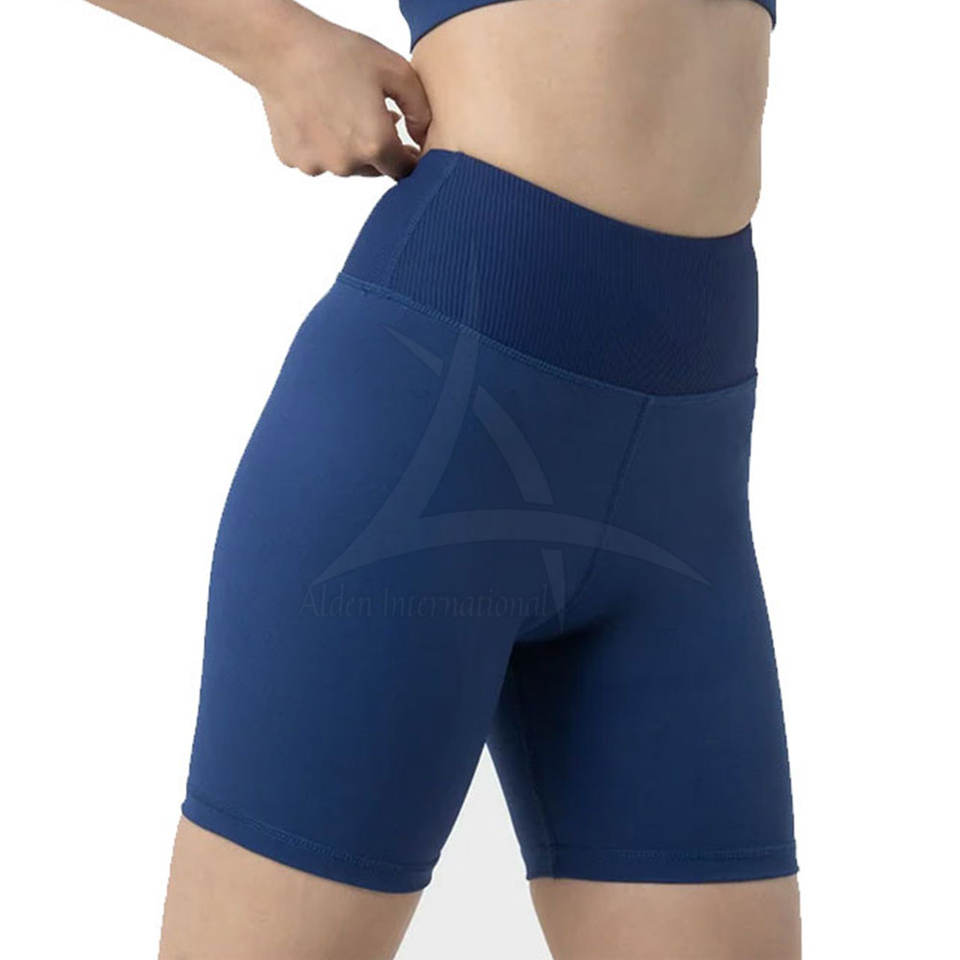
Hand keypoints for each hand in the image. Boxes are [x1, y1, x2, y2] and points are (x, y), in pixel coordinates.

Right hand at [251, 13, 430, 178]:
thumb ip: (421, 109)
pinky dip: (320, 145)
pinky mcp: (294, 159)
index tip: (407, 145)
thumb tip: (423, 138)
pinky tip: (316, 115)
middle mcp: (346, 163)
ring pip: (344, 165)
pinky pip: (316, 159)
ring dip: (349, 148)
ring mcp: (316, 164)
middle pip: (374, 169)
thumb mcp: (395, 70)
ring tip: (340, 110)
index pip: (403, 170)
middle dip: (378, 149)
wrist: (280, 48)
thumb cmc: (337, 53)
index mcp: (375, 145)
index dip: (409, 158)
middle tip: (370, 115)